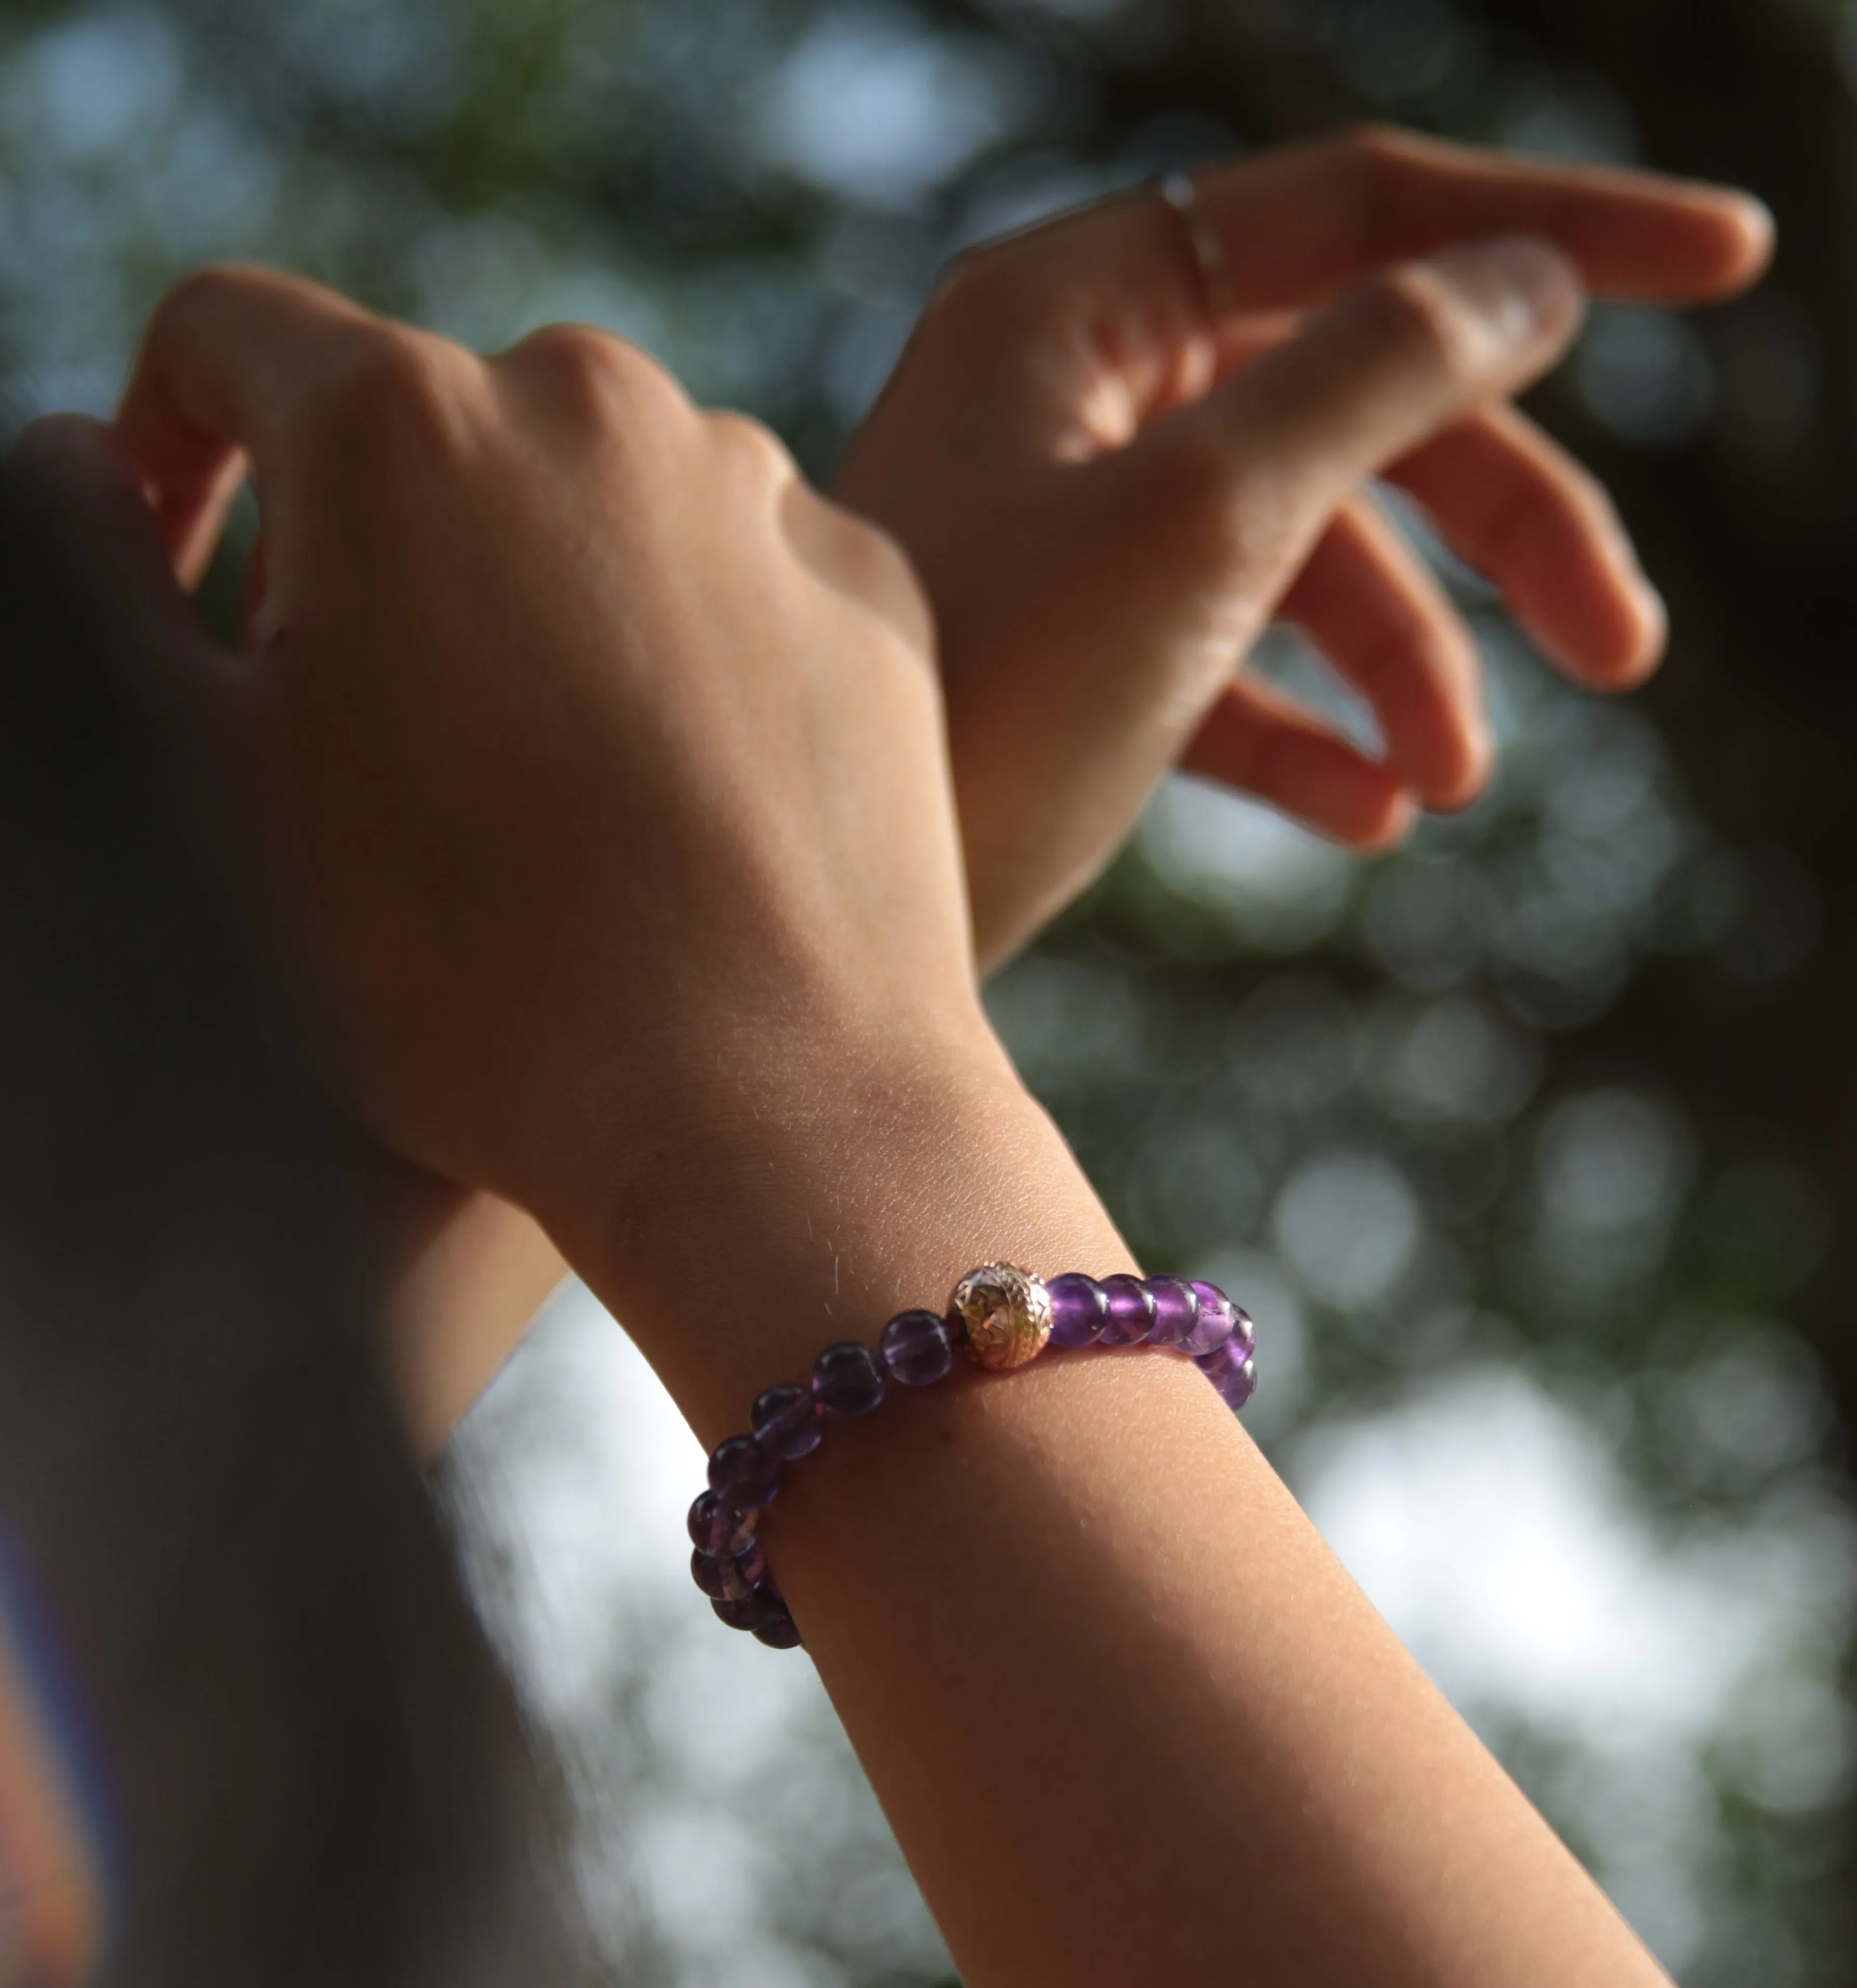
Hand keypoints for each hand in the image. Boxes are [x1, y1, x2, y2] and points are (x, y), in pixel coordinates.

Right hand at [89, 269, 988, 1241]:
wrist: (758, 1106)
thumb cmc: (456, 972)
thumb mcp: (201, 778)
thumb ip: (97, 578)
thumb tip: (87, 460)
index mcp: (402, 420)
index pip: (231, 339)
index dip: (175, 439)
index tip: (185, 560)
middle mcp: (600, 406)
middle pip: (437, 425)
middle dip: (377, 538)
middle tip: (381, 718)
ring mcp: (765, 495)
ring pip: (602, 499)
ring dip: (547, 589)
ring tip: (554, 777)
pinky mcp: (874, 590)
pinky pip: (745, 573)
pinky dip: (696, 643)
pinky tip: (692, 789)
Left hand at [837, 125, 1773, 960]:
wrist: (816, 932)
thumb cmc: (982, 706)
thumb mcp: (1204, 519)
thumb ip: (1372, 375)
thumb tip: (1526, 276)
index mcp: (1080, 307)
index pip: (1364, 213)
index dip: (1555, 233)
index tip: (1734, 260)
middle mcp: (1072, 397)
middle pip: (1357, 406)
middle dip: (1499, 530)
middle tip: (1623, 651)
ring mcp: (1069, 529)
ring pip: (1305, 549)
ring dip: (1407, 663)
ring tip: (1451, 784)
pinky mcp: (1069, 658)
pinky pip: (1228, 664)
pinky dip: (1306, 731)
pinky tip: (1367, 819)